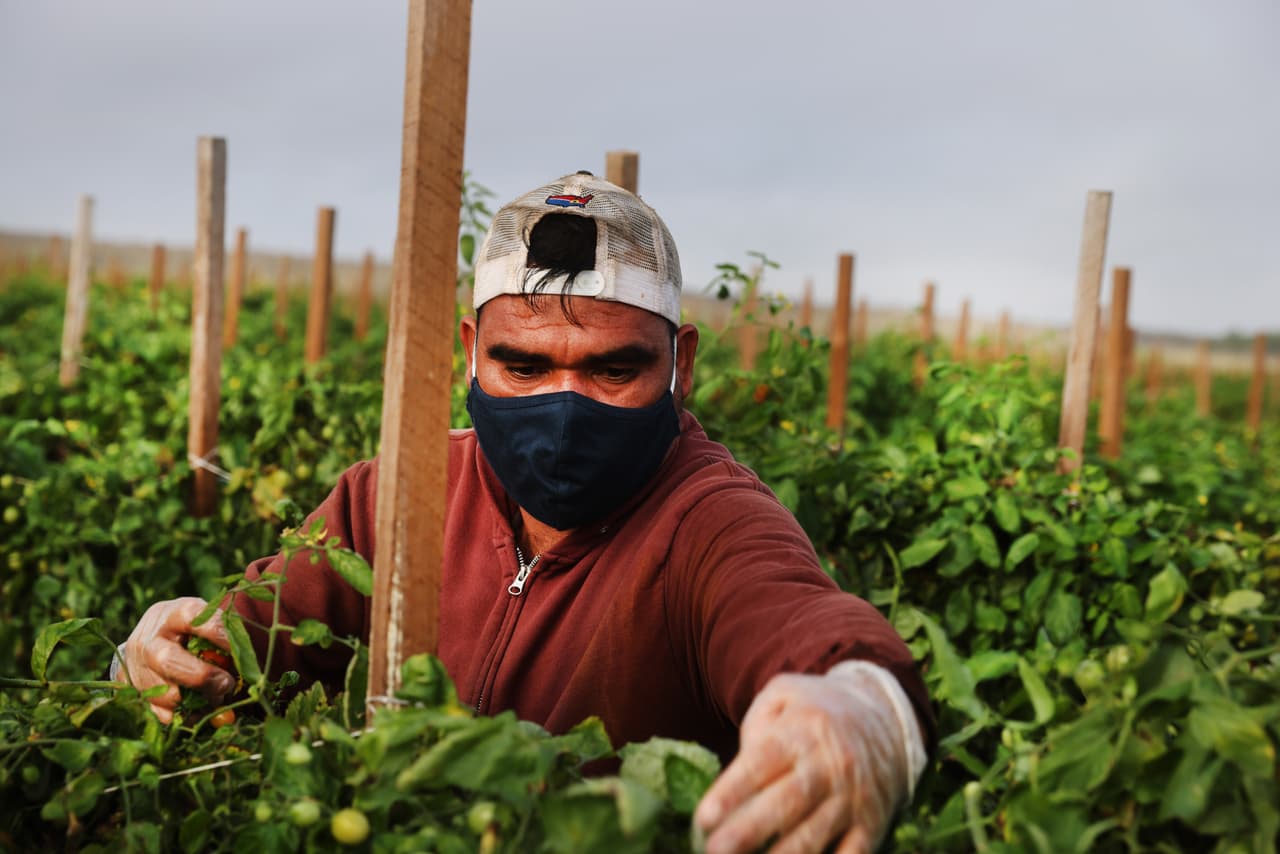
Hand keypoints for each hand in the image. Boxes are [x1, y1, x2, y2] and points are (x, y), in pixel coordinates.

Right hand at [113, 597, 235, 722]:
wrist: (150, 636)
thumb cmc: (190, 628)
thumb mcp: (206, 620)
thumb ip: (225, 635)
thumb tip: (248, 664)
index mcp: (171, 614)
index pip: (192, 617)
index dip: (217, 633)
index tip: (237, 650)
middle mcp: (149, 638)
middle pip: (167, 659)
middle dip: (201, 676)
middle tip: (226, 684)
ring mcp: (137, 666)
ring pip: (162, 692)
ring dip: (195, 702)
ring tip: (216, 698)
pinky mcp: (134, 689)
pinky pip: (158, 712)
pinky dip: (183, 716)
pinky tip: (199, 711)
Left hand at [694, 662, 924, 853]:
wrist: (886, 716)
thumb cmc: (818, 710)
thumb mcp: (784, 695)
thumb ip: (755, 725)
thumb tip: (736, 769)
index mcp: (801, 733)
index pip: (761, 764)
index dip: (732, 792)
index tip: (704, 818)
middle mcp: (829, 766)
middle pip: (785, 804)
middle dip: (748, 832)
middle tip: (714, 851)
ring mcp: (852, 798)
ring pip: (815, 835)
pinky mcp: (872, 822)